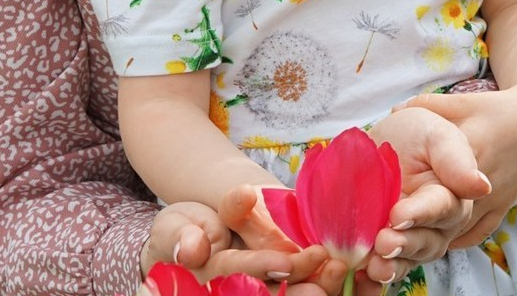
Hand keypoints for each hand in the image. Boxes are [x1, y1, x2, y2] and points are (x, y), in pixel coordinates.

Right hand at [144, 195, 339, 295]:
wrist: (195, 234)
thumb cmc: (182, 229)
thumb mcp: (174, 226)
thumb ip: (182, 237)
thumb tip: (191, 249)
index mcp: (213, 279)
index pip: (239, 273)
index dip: (262, 268)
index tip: (287, 259)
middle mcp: (237, 290)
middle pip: (270, 293)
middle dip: (299, 287)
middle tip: (327, 273)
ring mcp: (258, 289)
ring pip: (287, 294)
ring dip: (316, 286)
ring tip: (338, 269)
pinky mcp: (276, 283)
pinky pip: (297, 286)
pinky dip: (322, 284)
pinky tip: (341, 274)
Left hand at [356, 105, 492, 288]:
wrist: (379, 145)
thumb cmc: (414, 135)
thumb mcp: (433, 132)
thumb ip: (454, 156)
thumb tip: (481, 185)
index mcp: (450, 195)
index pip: (442, 209)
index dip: (422, 213)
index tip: (399, 214)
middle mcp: (436, 224)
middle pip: (429, 242)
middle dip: (406, 243)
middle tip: (383, 241)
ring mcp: (413, 239)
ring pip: (410, 260)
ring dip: (393, 265)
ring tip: (375, 264)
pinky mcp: (390, 251)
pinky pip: (390, 269)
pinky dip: (378, 276)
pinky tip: (363, 276)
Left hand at [396, 86, 516, 248]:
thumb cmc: (492, 109)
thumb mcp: (458, 102)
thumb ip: (426, 105)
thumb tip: (394, 111)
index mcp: (468, 156)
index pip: (440, 184)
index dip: (416, 201)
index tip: (392, 211)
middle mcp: (481, 185)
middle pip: (446, 216)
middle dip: (419, 228)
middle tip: (390, 236)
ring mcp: (494, 201)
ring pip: (459, 230)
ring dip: (433, 238)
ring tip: (405, 241)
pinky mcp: (503, 209)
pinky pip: (476, 234)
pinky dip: (455, 239)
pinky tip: (434, 239)